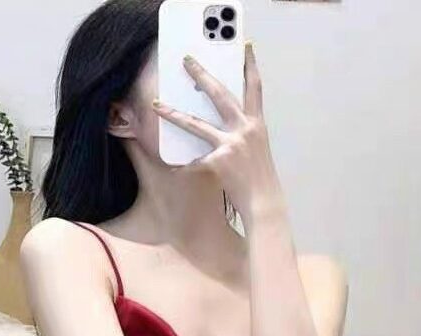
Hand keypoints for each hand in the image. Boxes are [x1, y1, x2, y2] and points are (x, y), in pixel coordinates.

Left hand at [151, 41, 283, 225]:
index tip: (245, 47)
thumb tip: (224, 124)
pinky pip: (194, 161)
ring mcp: (231, 144)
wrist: (264, 203)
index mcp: (256, 124)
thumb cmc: (260, 179)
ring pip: (196, 124)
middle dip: (201, 75)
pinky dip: (184, 165)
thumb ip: (242, 133)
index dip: (250, 65)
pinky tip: (173, 167)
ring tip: (156, 104)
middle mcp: (245, 129)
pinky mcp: (219, 161)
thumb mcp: (256, 149)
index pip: (255, 88)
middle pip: (220, 94)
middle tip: (186, 60)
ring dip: (173, 113)